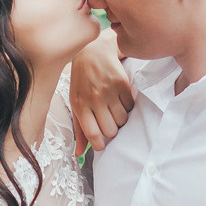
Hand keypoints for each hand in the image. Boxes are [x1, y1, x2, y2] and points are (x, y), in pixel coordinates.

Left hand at [70, 25, 133, 151]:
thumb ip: (79, 129)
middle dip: (112, 131)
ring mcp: (109, 91)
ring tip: (114, 109)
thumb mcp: (75, 103)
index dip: (99, 145)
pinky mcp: (122, 84)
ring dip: (120, 119)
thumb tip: (79, 153)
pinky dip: (127, 107)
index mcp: (80, 106)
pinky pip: (130, 106)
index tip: (102, 145)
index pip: (92, 134)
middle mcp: (94, 99)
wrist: (92, 52)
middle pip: (111, 130)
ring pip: (123, 120)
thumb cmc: (82, 82)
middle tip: (109, 122)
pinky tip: (120, 99)